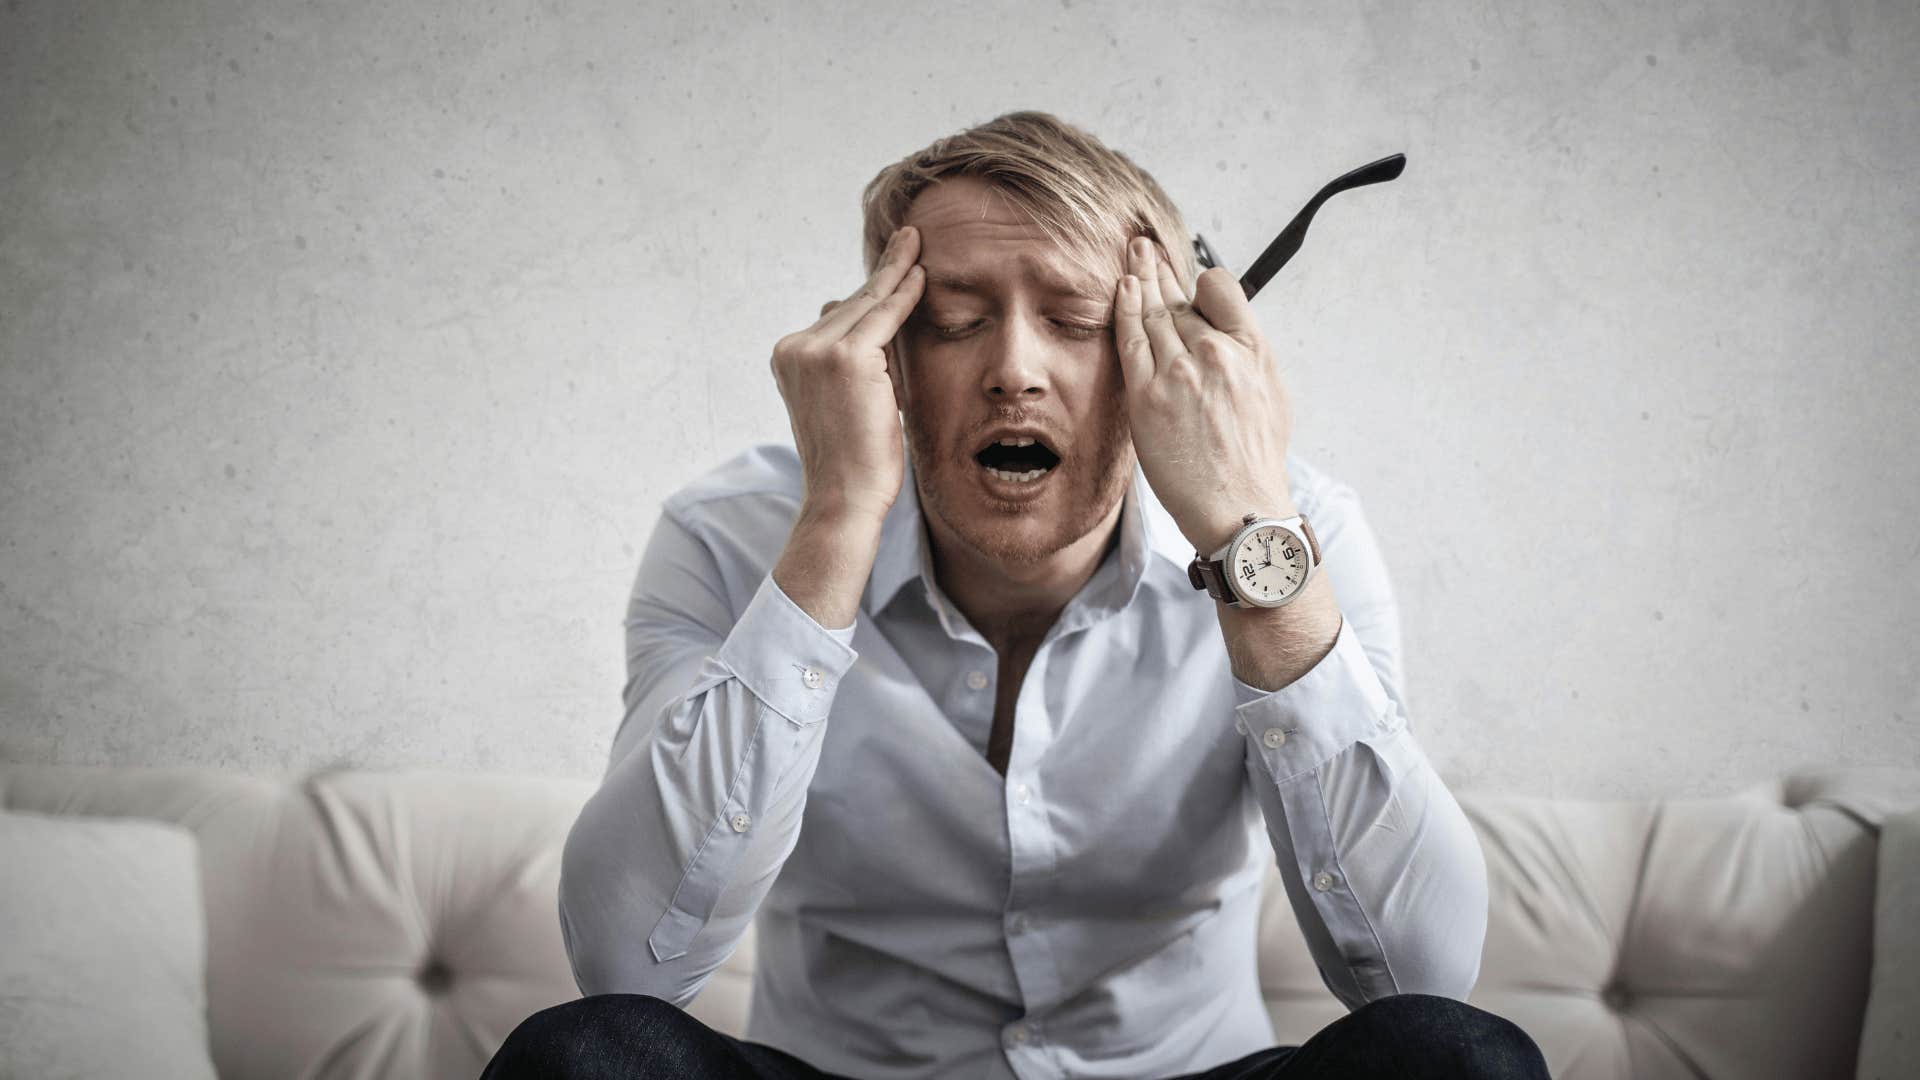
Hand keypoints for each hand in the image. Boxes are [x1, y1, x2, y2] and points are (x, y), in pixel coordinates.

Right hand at [770, 226, 924, 523]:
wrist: (844, 497)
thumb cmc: (853, 459)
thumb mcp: (845, 400)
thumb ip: (852, 360)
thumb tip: (867, 320)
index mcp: (788, 358)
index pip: (836, 317)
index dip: (866, 293)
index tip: (889, 265)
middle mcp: (794, 348)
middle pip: (850, 305)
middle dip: (882, 276)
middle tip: (907, 239)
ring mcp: (816, 351)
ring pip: (866, 306)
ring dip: (895, 275)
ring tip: (915, 243)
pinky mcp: (845, 358)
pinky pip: (883, 317)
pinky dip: (904, 295)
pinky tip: (921, 274)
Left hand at [1113, 236, 1295, 552]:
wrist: (1239, 506)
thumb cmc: (1255, 458)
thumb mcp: (1271, 394)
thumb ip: (1246, 355)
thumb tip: (1226, 331)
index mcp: (1250, 349)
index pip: (1220, 288)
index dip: (1202, 283)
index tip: (1190, 282)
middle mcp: (1214, 352)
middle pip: (1179, 298)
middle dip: (1160, 268)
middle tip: (1144, 246)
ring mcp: (1178, 372)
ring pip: (1153, 312)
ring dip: (1139, 279)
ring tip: (1131, 256)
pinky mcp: (1147, 396)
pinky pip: (1130, 340)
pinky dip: (1124, 309)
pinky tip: (1122, 289)